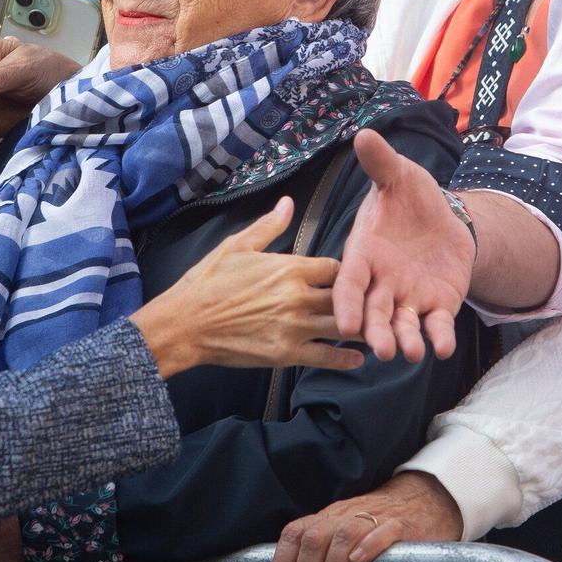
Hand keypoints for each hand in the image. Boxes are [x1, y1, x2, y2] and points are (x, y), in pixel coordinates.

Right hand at [131, 195, 363, 376]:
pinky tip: (356, 359)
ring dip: (360, 330)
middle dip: (359, 301)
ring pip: (341, 328)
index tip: (348, 278)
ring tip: (375, 332)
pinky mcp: (286, 354)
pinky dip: (344, 359)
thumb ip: (270, 226)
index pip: (335, 267)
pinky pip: (325, 357)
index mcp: (289, 268)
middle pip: (344, 297)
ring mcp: (294, 327)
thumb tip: (288, 202)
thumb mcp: (237, 245)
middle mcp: (298, 297)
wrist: (185, 323)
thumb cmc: (208, 282)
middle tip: (375, 305)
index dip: (345, 272)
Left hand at [269, 472, 461, 561]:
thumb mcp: (350, 556)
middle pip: (314, 538)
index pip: (294, 533)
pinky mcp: (400, 525)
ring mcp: (372, 517)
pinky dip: (367, 546)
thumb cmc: (380, 529)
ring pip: (342, 535)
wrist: (422, 502)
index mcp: (328, 520)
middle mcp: (344, 516)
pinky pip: (382, 530)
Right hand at [332, 130, 471, 362]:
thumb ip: (381, 164)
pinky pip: (435, 326)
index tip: (344, 322)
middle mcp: (382, 283)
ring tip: (411, 354)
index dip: (346, 302)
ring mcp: (408, 298)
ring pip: (402, 326)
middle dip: (376, 332)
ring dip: (405, 341)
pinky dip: (438, 338)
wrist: (444, 219)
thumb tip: (364, 134)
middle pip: (373, 313)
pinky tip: (442, 348)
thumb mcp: (400, 176)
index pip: (349, 282)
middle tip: (380, 350)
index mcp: (364, 255)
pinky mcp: (435, 307)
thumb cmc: (410, 198)